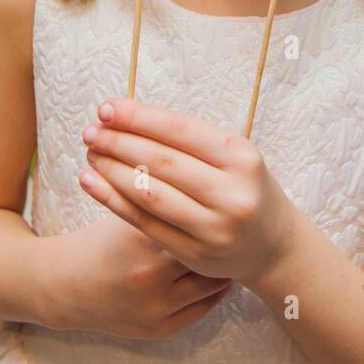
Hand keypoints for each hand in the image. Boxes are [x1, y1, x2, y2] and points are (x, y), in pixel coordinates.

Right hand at [37, 214, 231, 337]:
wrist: (64, 286)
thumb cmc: (98, 241)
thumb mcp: (125, 213)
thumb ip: (164, 196)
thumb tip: (207, 171)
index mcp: (142, 239)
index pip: (194, 216)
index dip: (215, 205)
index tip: (230, 195)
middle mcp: (151, 276)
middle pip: (208, 251)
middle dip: (224, 235)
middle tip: (242, 222)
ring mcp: (156, 307)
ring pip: (211, 284)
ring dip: (226, 265)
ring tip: (236, 246)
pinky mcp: (158, 330)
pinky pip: (202, 311)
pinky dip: (215, 292)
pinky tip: (223, 275)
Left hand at [79, 99, 299, 287]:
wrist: (273, 246)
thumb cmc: (245, 188)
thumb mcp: (234, 156)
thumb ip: (189, 140)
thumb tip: (128, 116)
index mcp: (242, 157)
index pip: (181, 130)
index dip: (140, 117)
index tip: (106, 108)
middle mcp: (231, 193)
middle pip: (162, 161)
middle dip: (120, 142)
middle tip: (91, 130)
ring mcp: (214, 228)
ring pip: (150, 194)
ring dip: (112, 170)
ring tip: (90, 153)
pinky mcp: (196, 254)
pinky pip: (145, 224)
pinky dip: (113, 201)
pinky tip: (92, 183)